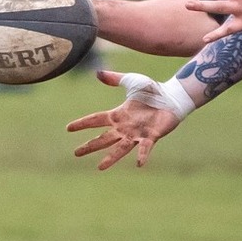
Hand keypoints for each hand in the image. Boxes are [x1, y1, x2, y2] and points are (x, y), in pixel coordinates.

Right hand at [67, 70, 184, 169]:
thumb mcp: (132, 81)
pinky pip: (145, 148)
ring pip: (120, 148)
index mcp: (118, 115)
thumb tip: (97, 72)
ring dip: (110, 158)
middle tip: (76, 153)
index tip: (68, 128)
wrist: (172, 97)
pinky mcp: (151, 137)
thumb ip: (115, 78)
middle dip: (90, 146)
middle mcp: (125, 127)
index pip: (96, 119)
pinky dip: (142, 155)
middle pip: (103, 138)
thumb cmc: (153, 90)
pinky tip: (138, 164)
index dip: (82, 123)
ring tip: (99, 168)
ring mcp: (137, 134)